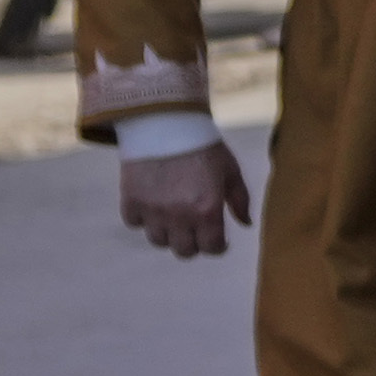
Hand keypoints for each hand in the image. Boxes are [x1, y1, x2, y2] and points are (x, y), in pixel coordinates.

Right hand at [116, 143, 246, 258]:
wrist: (165, 123)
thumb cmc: (203, 147)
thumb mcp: (230, 171)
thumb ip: (240, 200)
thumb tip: (245, 224)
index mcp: (207, 211)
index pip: (211, 248)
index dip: (217, 246)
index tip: (217, 239)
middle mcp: (179, 216)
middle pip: (184, 251)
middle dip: (193, 243)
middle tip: (195, 230)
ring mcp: (152, 211)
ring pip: (158, 241)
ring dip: (168, 233)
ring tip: (173, 218)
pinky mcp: (130, 200)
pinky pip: (134, 223)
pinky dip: (143, 219)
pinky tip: (152, 206)